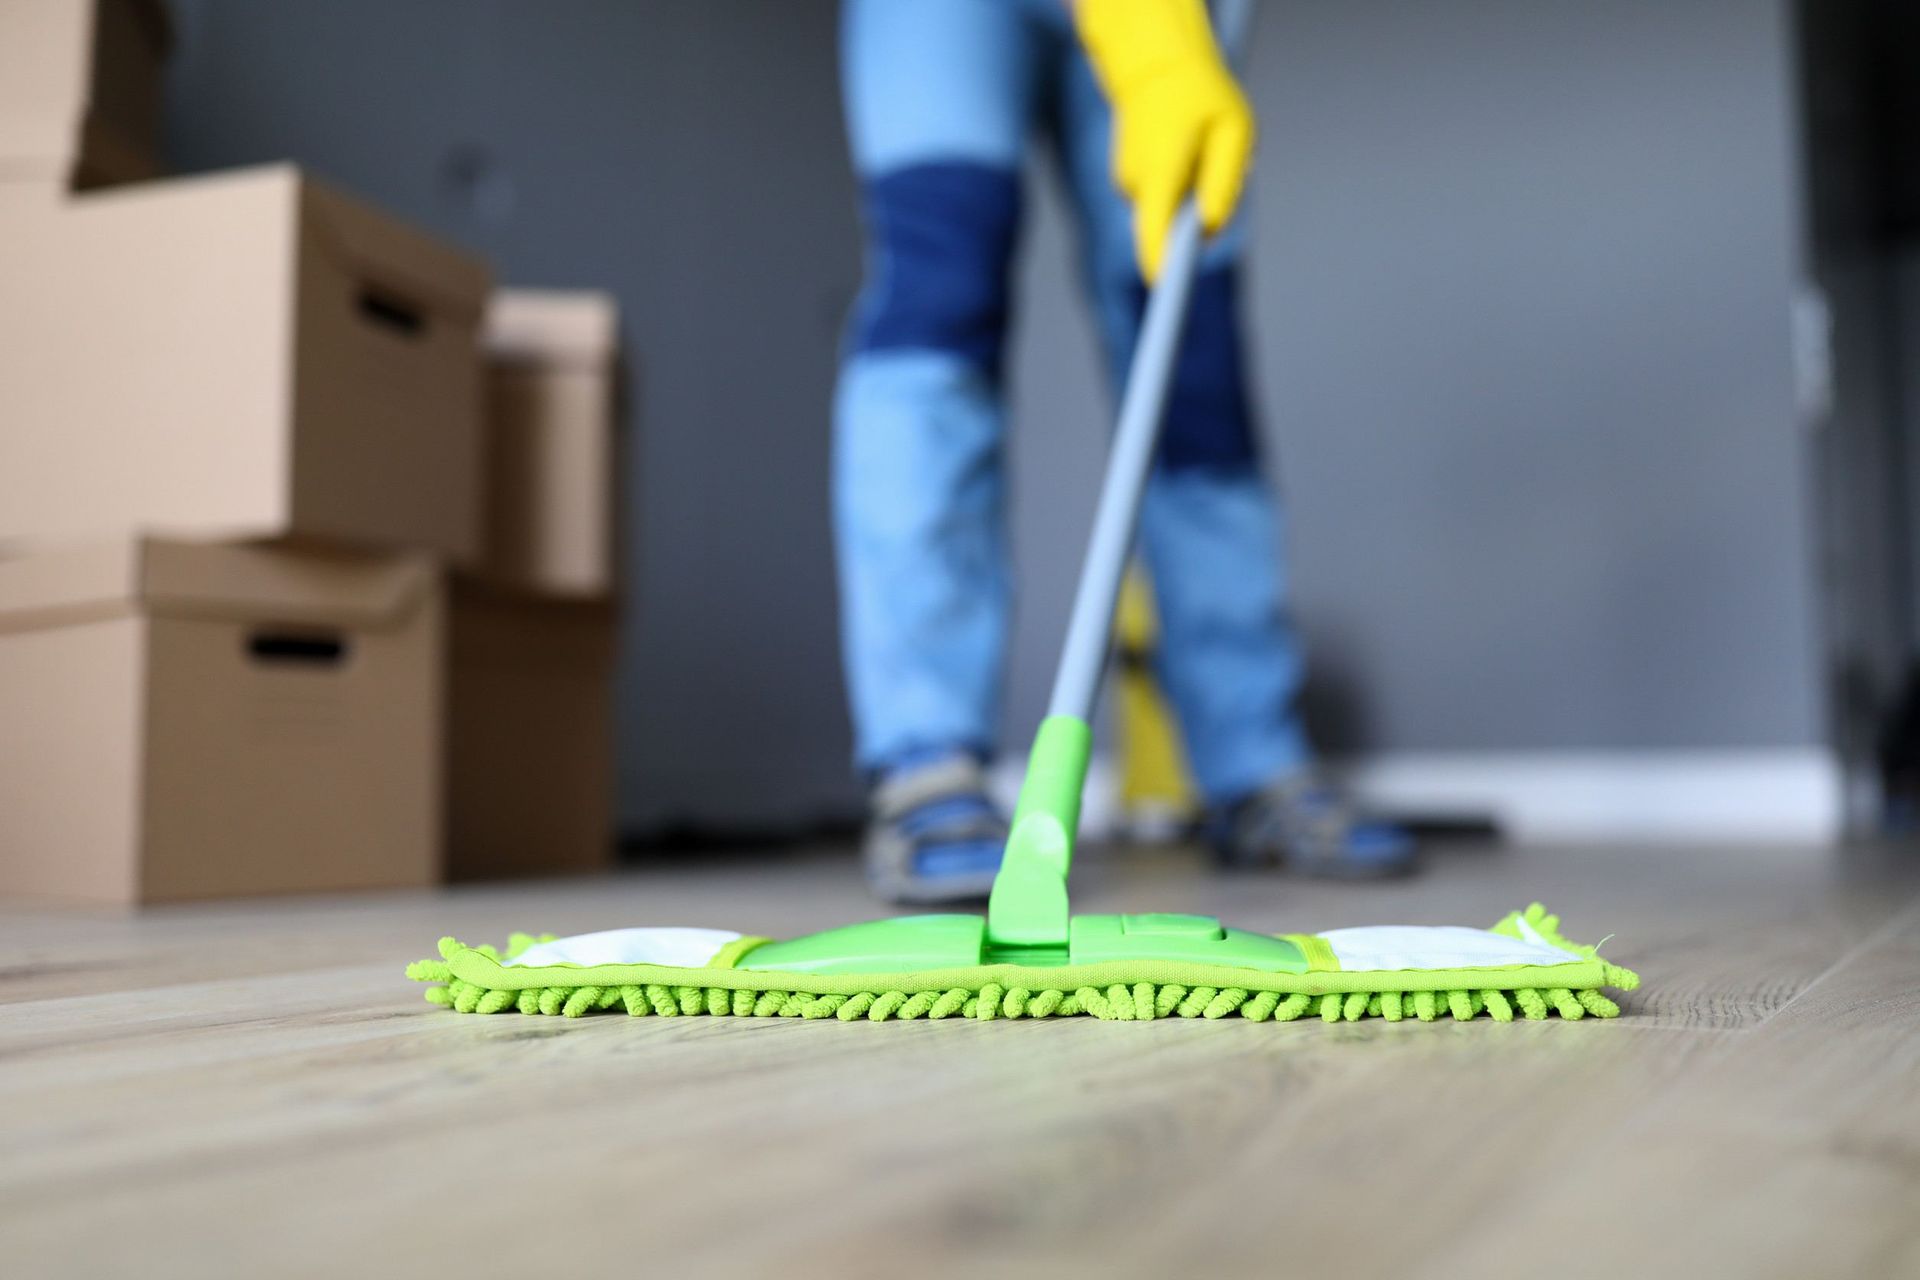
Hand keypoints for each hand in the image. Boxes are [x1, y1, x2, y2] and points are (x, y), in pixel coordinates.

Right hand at [1075, 0, 1254, 281]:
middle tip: (1217, 168)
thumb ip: (1224, 181)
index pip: (1154, 236)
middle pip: (1170, 230)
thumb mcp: (1233, 131)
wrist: (1155, 63)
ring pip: (1169, 212)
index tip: (1166, 295)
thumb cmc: (1202, 95)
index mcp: (1161, 173)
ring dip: (1191, 196)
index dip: (1162, 270)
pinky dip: (1178, 185)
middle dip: (1198, 220)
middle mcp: (1137, 183)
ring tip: (1200, 151)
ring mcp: (1128, 183)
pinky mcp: (1131, 182)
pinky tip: (1184, 151)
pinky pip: (1163, 199)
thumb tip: (1211, 228)